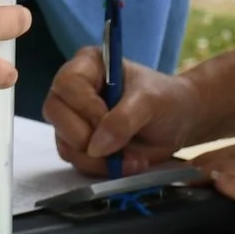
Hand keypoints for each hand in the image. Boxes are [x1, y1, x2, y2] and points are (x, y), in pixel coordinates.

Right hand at [45, 51, 205, 174]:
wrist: (179, 122)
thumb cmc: (165, 100)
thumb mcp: (150, 102)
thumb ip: (124, 119)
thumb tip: (95, 146)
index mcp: (88, 65)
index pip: (67, 83)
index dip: (84, 105)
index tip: (106, 118)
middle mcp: (74, 91)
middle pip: (55, 113)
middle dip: (86, 135)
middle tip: (117, 143)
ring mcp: (74, 120)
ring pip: (65, 143)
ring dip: (98, 158)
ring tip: (131, 156)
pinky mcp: (80, 146)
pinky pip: (78, 162)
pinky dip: (102, 168)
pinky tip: (127, 162)